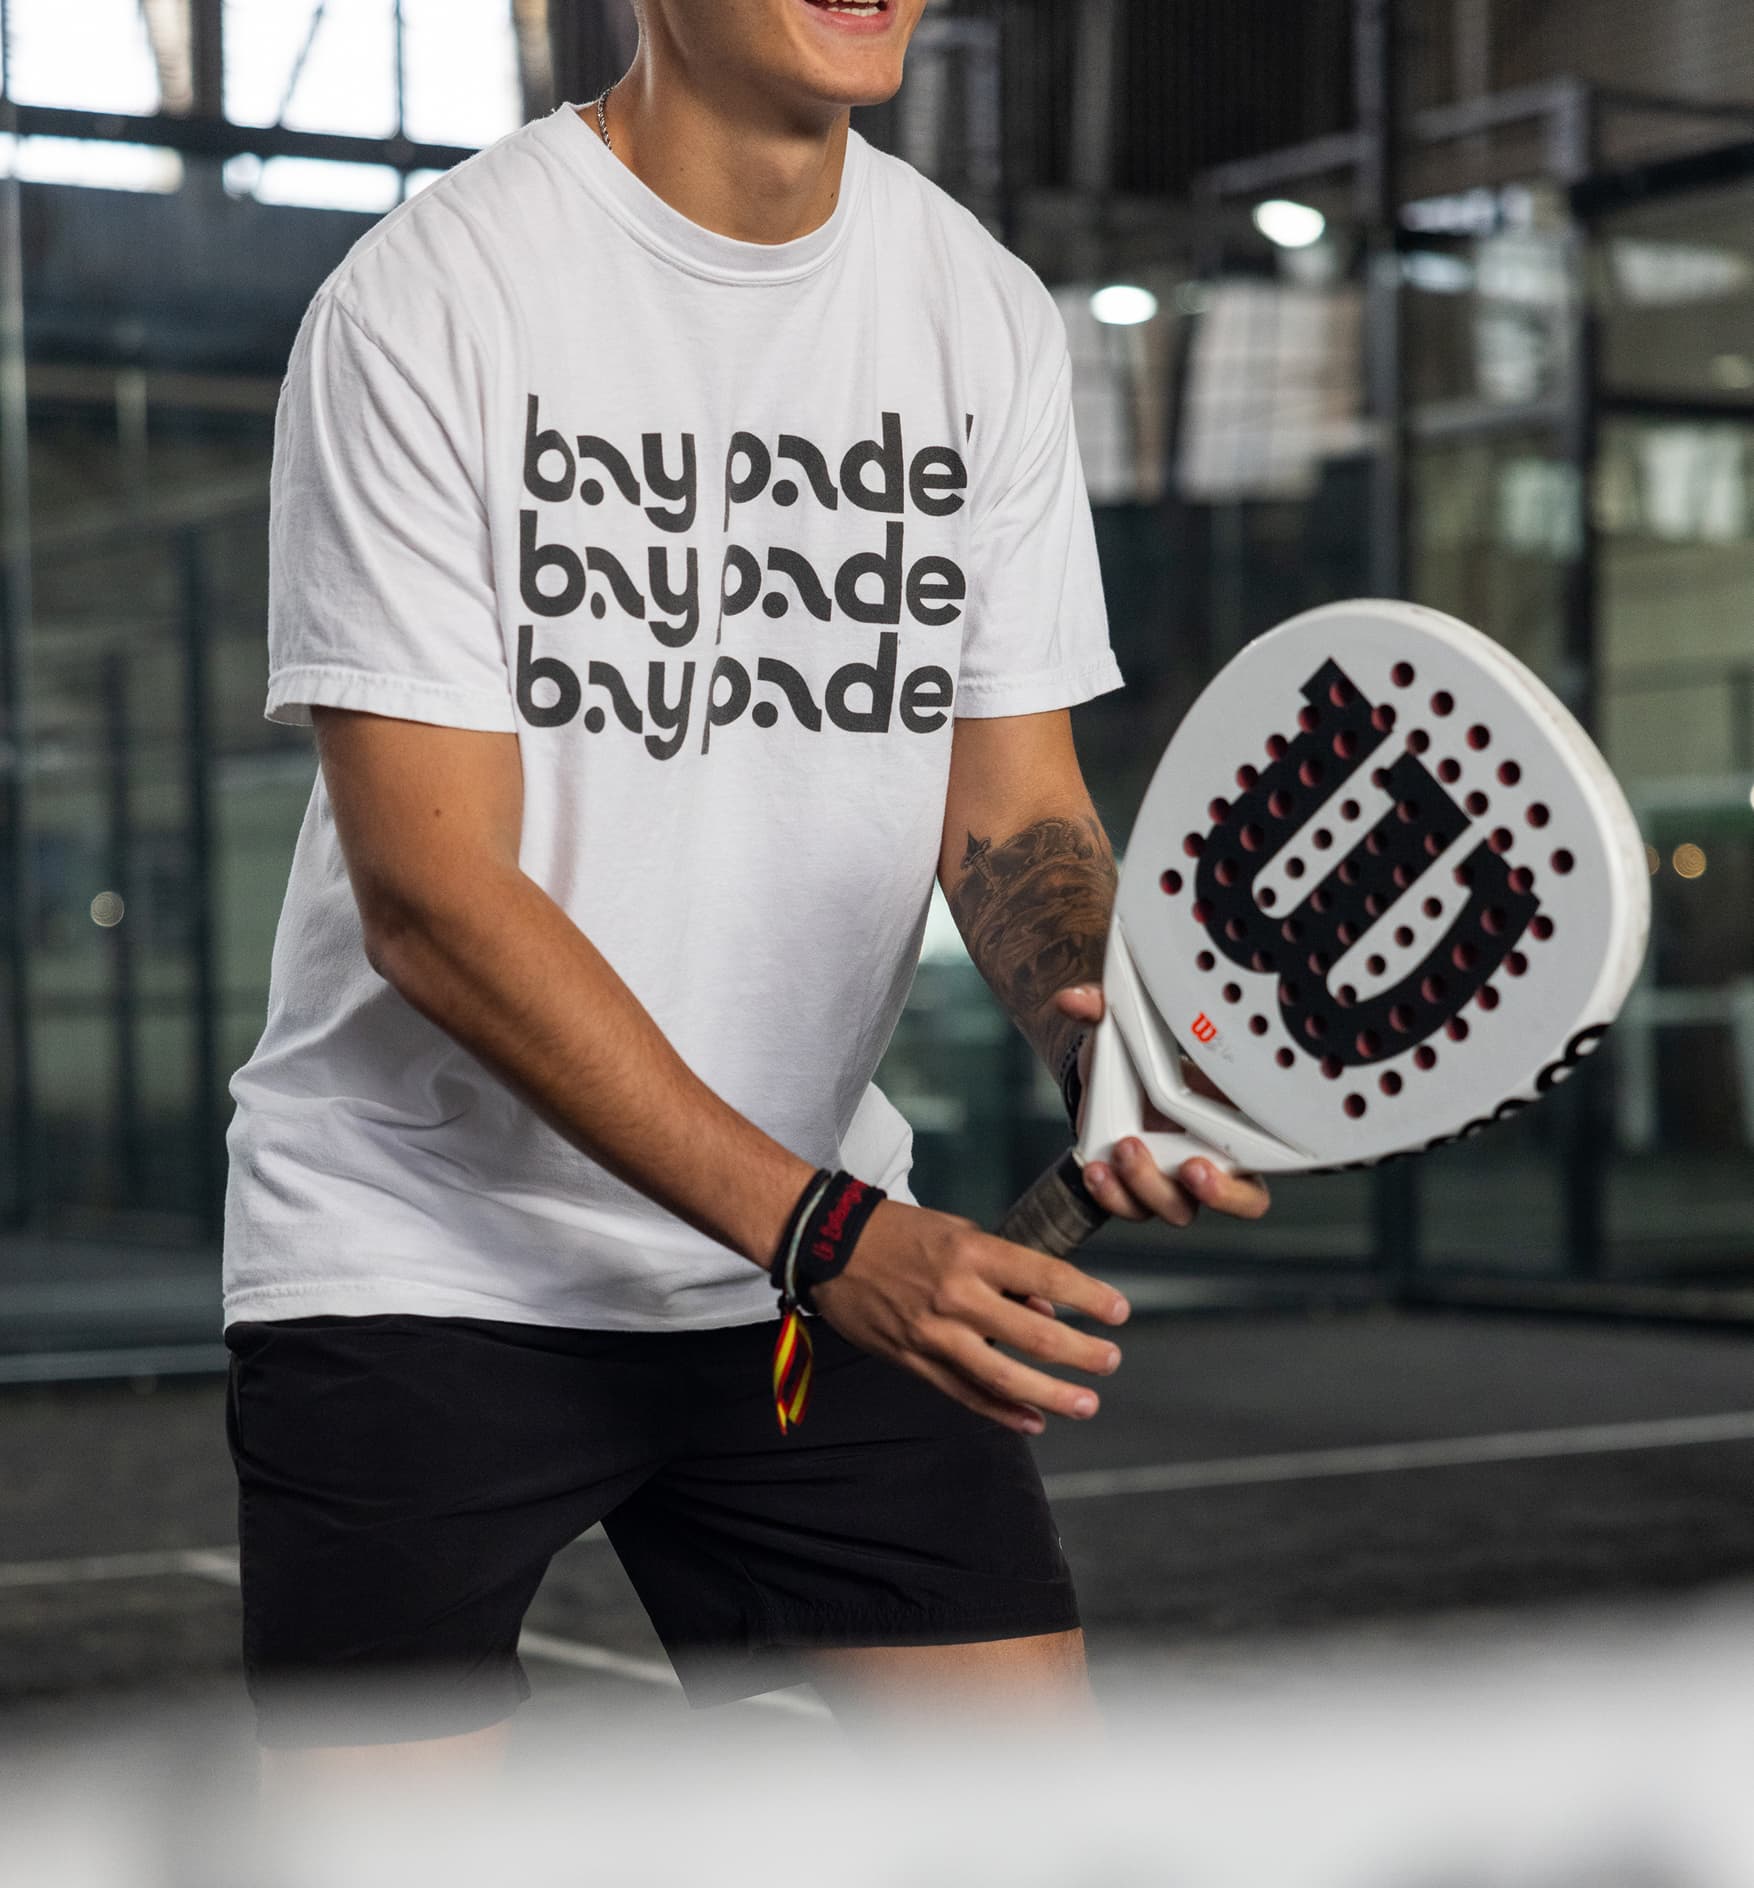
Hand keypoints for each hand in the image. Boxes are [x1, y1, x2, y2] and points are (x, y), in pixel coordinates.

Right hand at [812, 1200, 1130, 1434]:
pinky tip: (1032, 1422)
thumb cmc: (900, 1233)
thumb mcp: (957, 1233)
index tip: (1119, 1311)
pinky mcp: (913, 1360)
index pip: (1046, 1278)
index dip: (1088, 1298)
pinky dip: (1001, 1410)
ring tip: (1086, 1403)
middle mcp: (957, 1296)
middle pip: (1033, 1335)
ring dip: (1051, 1394)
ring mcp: (934, 1334)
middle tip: (1111, 1361)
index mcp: (973, 1254)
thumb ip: (1003, 1272)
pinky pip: (964, 1393)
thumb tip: (1044, 1311)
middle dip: (1081, 1353)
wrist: (829, 1246)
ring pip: (1003, 1375)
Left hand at [1053, 985, 1271, 1229]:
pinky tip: (1096, 1170)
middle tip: (1189, 1167)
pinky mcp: (1136, 1190)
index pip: (1272, 1155)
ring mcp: (1176, 1179)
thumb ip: (1106, 1009)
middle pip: (1241, 1198)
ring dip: (1151, 1187)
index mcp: (1235, 1116)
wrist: (1101, 1080)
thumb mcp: (1125, 1027)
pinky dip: (1112, 1196)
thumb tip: (1076, 1000)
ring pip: (1179, 1208)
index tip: (1240, 1148)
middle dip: (1217, 1192)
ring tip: (1123, 1151)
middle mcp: (1214, 1155)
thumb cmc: (1134, 1055)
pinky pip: (1132, 1207)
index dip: (1265, 1157)